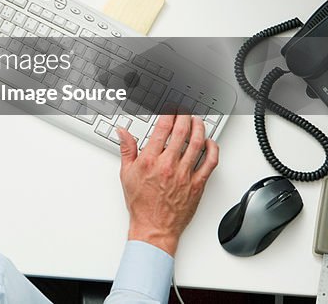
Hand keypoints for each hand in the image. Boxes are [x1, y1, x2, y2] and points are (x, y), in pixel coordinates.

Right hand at [117, 114, 218, 255]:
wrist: (154, 227)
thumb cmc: (141, 204)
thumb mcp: (126, 174)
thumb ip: (127, 150)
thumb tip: (123, 132)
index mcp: (150, 161)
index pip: (162, 130)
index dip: (168, 115)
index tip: (170, 109)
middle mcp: (168, 165)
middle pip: (181, 133)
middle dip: (184, 117)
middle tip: (185, 111)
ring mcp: (185, 175)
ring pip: (197, 144)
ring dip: (199, 128)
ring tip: (197, 121)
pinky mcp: (197, 185)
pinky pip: (210, 163)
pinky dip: (212, 150)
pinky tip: (210, 143)